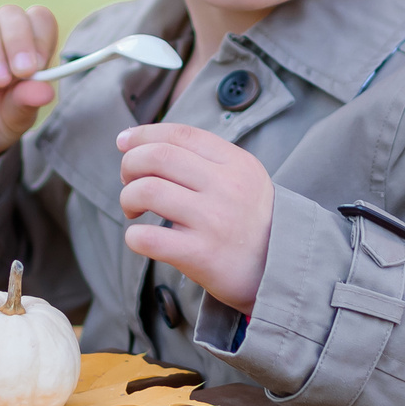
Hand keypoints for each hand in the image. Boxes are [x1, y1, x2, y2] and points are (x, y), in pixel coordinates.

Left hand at [116, 123, 272, 314]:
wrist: (281, 271)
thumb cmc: (251, 222)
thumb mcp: (245, 178)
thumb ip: (205, 158)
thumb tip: (142, 142)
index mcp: (236, 163)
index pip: (180, 134)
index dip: (144, 134)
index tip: (124, 142)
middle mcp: (226, 187)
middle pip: (158, 157)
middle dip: (130, 164)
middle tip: (128, 181)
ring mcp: (214, 221)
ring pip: (148, 191)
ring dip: (128, 198)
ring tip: (133, 209)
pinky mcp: (202, 255)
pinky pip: (149, 238)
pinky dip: (134, 236)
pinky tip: (140, 238)